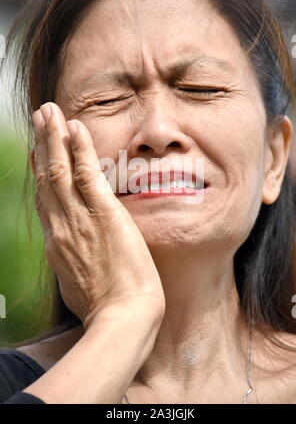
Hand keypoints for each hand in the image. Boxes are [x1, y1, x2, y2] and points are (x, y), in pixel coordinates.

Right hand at [31, 102, 165, 330]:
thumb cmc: (107, 308)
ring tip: (48, 112)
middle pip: (45, 179)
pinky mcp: (103, 214)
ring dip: (52, 138)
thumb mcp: (79, 285)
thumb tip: (75, 256)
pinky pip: (86, 174)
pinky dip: (79, 148)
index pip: (44, 201)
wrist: (122, 320)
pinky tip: (75, 128)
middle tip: (38, 119)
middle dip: (40, 146)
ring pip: (59, 170)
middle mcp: (60, 227)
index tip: (37, 154)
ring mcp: (79, 219)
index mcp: (57, 245)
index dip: (39, 173)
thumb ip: (74, 263)